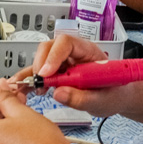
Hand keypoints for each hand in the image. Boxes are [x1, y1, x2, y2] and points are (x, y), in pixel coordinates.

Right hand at [12, 35, 128, 117]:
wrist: (116, 97)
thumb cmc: (114, 93)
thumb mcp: (104, 100)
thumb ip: (83, 98)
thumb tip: (58, 94)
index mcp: (88, 51)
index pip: (66, 43)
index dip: (53, 56)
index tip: (47, 74)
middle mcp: (72, 53)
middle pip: (49, 47)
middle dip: (40, 64)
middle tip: (39, 84)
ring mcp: (63, 61)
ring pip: (40, 58)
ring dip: (32, 73)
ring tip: (30, 89)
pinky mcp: (56, 72)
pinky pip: (39, 72)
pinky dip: (30, 80)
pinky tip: (26, 90)